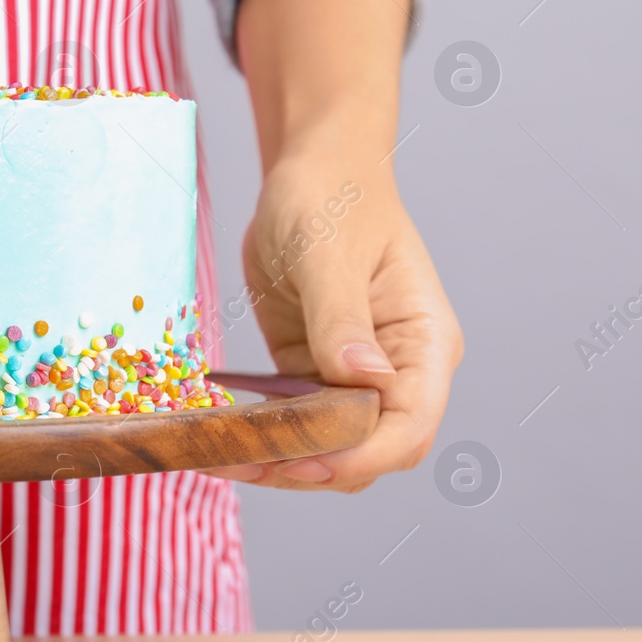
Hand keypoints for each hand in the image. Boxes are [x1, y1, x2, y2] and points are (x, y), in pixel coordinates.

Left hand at [204, 159, 461, 491]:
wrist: (312, 173)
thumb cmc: (332, 198)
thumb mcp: (328, 252)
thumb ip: (342, 318)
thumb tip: (364, 379)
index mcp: (423, 343)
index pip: (409, 426)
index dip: (359, 455)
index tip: (301, 460)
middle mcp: (400, 371)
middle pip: (371, 452)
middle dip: (312, 468)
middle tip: (239, 463)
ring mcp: (357, 377)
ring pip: (332, 449)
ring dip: (280, 462)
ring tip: (217, 459)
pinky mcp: (316, 375)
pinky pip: (298, 424)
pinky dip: (265, 439)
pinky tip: (219, 440)